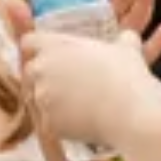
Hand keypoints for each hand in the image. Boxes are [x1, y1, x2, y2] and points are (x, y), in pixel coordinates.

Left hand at [21, 29, 152, 147]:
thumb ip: (123, 39)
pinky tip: (78, 122)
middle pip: (29, 72)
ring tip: (74, 106)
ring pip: (36, 98)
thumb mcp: (127, 49)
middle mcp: (42, 69)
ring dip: (49, 101)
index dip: (37, 50)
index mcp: (55, 46)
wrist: (131, 114)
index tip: (48, 57)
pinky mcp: (47, 123)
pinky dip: (59, 123)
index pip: (28, 42)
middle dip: (43, 78)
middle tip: (65, 85)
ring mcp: (42, 97)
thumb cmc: (129, 77)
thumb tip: (129, 37)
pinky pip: (47, 122)